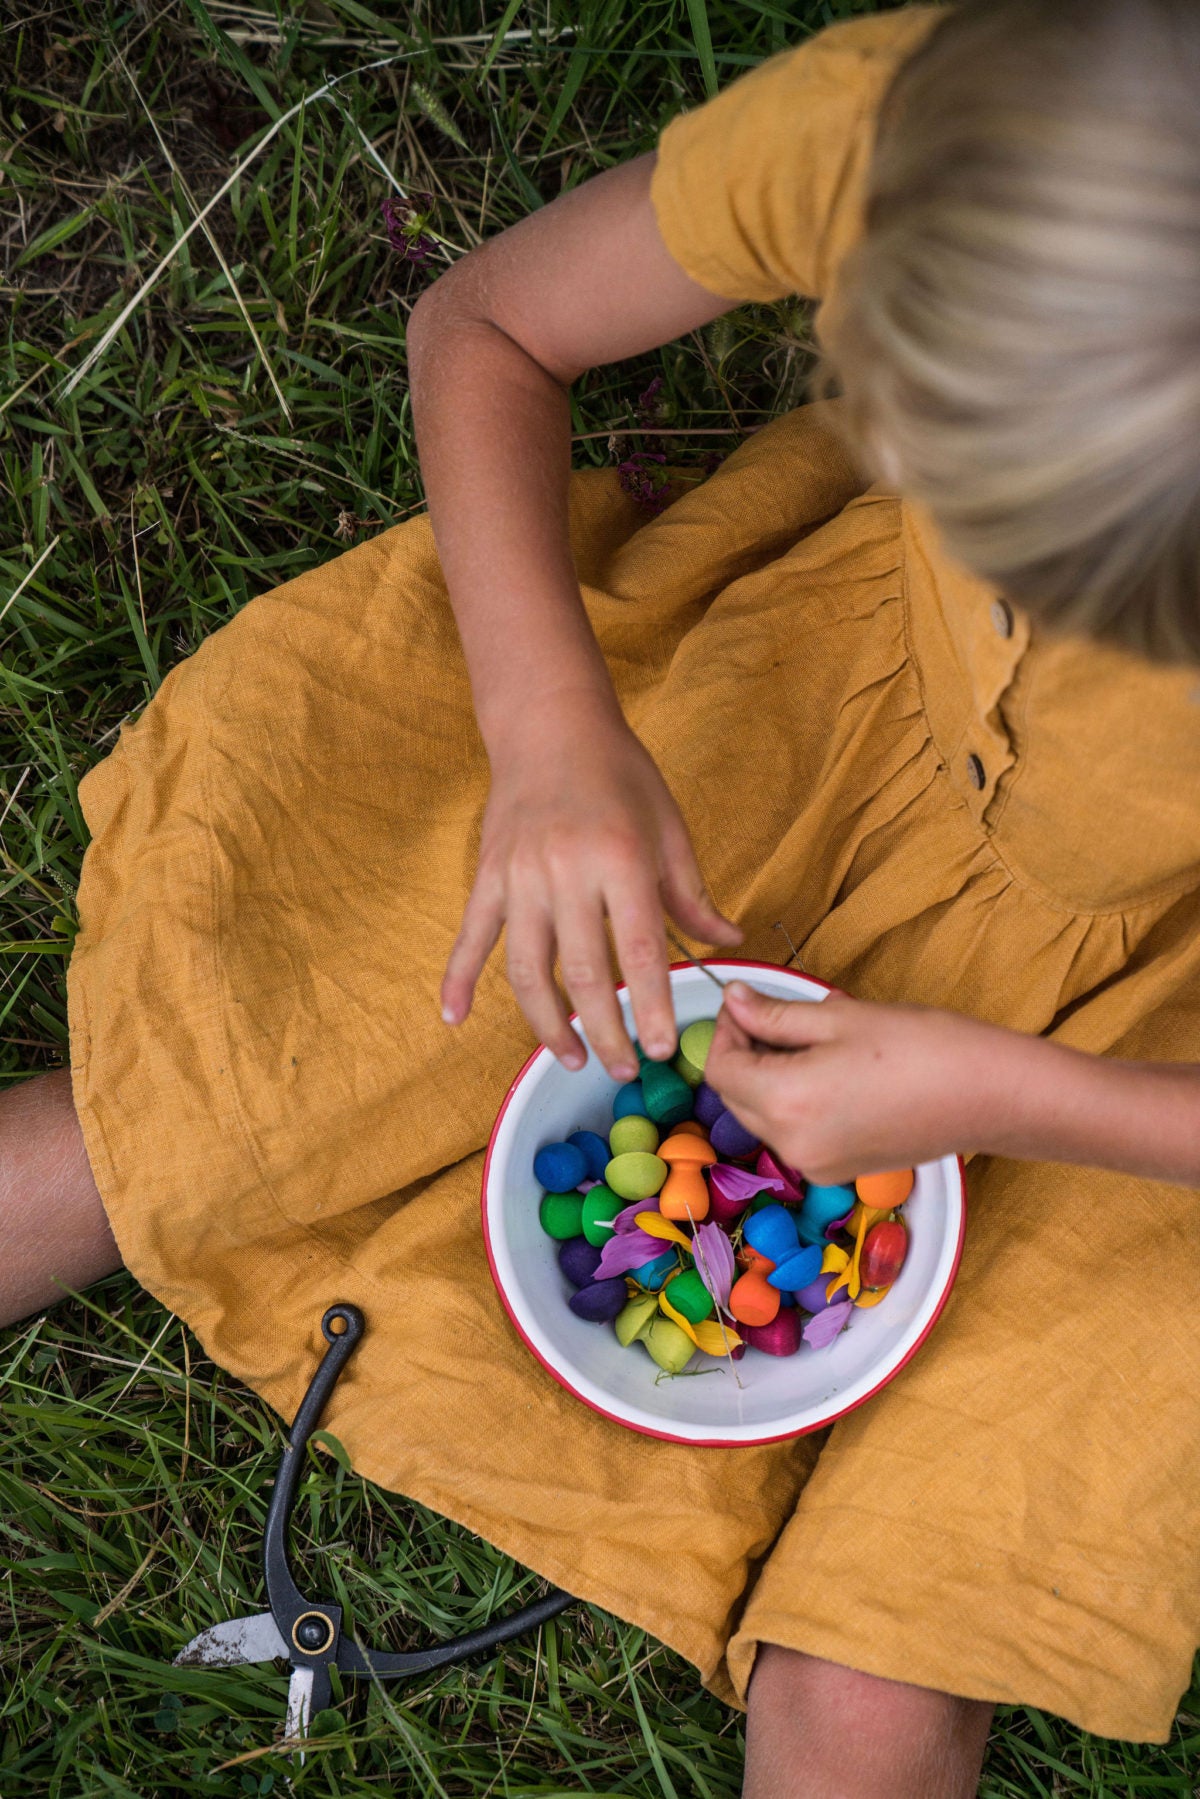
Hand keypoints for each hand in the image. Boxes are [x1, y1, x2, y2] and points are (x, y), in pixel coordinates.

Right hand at [441, 698, 741, 1076]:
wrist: (550, 723)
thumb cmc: (619, 774)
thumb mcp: (669, 827)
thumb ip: (692, 895)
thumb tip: (728, 943)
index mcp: (620, 858)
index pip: (637, 950)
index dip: (649, 1005)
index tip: (662, 1047)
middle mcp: (566, 871)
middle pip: (581, 973)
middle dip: (605, 1031)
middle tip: (626, 1068)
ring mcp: (520, 877)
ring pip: (527, 970)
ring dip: (548, 1023)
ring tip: (571, 1057)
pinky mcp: (488, 877)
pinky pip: (471, 937)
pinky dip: (457, 979)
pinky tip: (455, 1019)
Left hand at [704, 982, 1036, 1183]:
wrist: (988, 1094)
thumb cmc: (921, 1047)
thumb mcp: (837, 1017)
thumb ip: (774, 1015)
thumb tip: (734, 1003)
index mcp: (786, 1101)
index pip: (720, 1068)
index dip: (725, 1031)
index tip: (744, 1003)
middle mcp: (792, 1144)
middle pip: (735, 1096)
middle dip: (744, 1054)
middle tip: (771, 1015)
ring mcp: (815, 1165)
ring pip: (761, 1117)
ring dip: (768, 1079)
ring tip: (810, 1042)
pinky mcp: (837, 1171)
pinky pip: (793, 1135)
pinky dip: (794, 1104)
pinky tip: (830, 1074)